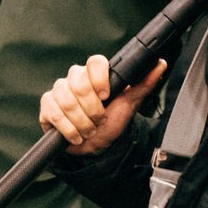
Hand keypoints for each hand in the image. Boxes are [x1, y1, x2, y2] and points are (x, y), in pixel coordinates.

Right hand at [38, 55, 165, 156]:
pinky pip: (54, 113)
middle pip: (79, 84)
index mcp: (94, 74)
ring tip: (89, 130)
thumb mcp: (129, 104)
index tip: (107, 96)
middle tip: (99, 120)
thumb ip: (143, 84)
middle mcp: (74, 78)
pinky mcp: (47, 105)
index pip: (94, 62)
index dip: (100, 79)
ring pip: (67, 101)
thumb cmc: (111, 121)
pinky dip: (68, 129)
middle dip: (92, 109)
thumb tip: (160, 63)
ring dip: (82, 122)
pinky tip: (76, 136)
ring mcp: (58, 91)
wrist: (94, 145)